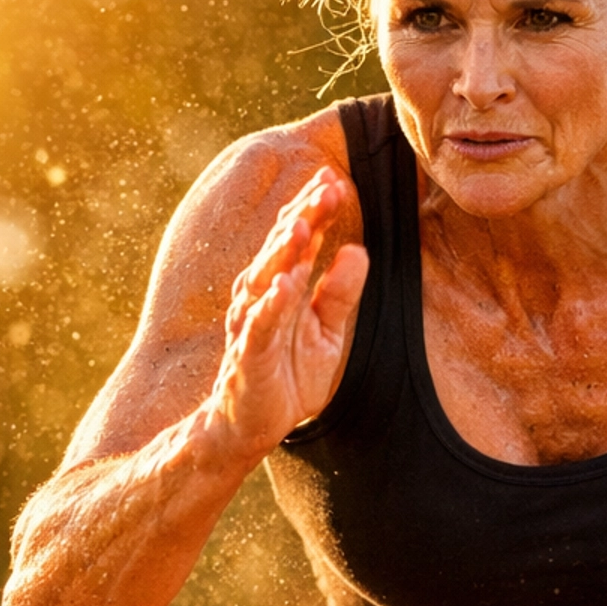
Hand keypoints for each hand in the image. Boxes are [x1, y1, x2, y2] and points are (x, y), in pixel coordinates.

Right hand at [205, 167, 368, 457]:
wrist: (248, 427)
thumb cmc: (284, 376)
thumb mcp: (325, 333)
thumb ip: (340, 293)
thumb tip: (358, 250)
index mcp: (281, 287)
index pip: (299, 240)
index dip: (315, 210)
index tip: (336, 179)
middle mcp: (260, 298)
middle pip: (282, 250)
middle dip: (303, 217)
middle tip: (326, 185)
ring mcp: (251, 325)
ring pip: (266, 280)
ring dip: (283, 253)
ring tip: (303, 225)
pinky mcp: (247, 358)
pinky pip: (258, 328)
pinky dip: (270, 307)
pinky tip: (283, 286)